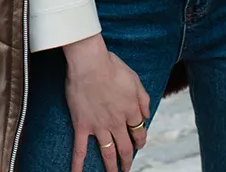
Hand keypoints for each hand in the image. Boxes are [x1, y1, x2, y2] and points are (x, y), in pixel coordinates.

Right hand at [64, 34, 149, 171]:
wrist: (89, 64)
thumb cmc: (111, 66)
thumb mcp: (134, 78)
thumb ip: (143, 99)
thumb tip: (147, 115)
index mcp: (130, 110)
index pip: (139, 131)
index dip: (140, 140)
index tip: (139, 144)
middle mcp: (116, 122)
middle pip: (125, 147)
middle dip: (127, 159)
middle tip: (127, 167)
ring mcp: (99, 126)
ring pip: (108, 152)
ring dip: (111, 166)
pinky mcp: (82, 126)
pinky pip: (80, 149)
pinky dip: (79, 164)